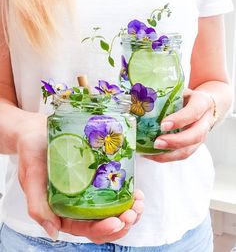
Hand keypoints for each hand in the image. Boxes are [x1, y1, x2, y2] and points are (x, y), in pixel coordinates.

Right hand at [17, 115, 143, 242]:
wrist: (37, 131)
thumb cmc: (32, 152)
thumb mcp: (31, 178)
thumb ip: (38, 205)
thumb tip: (54, 232)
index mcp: (61, 209)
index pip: (85, 229)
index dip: (103, 229)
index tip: (118, 221)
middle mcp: (77, 203)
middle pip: (103, 223)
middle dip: (122, 223)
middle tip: (133, 212)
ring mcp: (88, 190)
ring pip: (112, 210)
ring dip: (129, 211)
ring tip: (138, 201)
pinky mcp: (96, 176)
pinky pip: (114, 191)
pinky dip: (128, 195)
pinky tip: (136, 190)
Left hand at [144, 89, 215, 162]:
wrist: (205, 106)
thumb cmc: (189, 98)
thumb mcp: (181, 91)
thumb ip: (167, 95)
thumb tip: (140, 98)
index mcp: (202, 103)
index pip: (193, 112)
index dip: (179, 120)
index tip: (163, 125)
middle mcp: (204, 122)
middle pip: (195, 136)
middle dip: (175, 141)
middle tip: (157, 142)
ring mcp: (201, 136)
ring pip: (189, 149)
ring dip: (169, 154)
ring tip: (151, 152)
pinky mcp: (193, 146)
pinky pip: (181, 155)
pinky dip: (165, 157)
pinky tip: (151, 155)